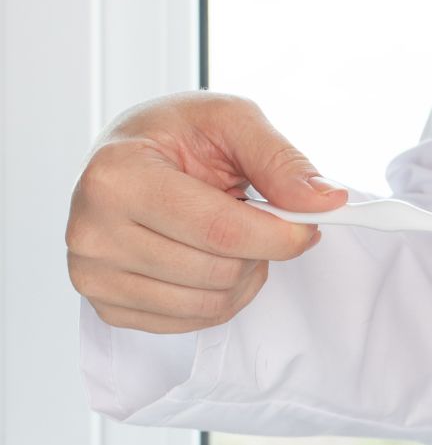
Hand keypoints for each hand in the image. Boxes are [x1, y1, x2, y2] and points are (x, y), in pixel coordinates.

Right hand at [66, 91, 347, 333]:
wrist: (131, 155)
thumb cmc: (178, 135)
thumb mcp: (232, 121)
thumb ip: (281, 160)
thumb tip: (326, 200)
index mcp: (117, 176)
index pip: (219, 230)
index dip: (280, 235)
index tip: (309, 223)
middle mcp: (92, 230)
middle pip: (218, 271)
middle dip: (260, 250)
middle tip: (257, 218)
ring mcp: (94, 275)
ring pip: (210, 303)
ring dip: (244, 275)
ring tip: (233, 236)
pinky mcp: (108, 307)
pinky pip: (191, 323)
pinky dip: (221, 297)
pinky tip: (211, 259)